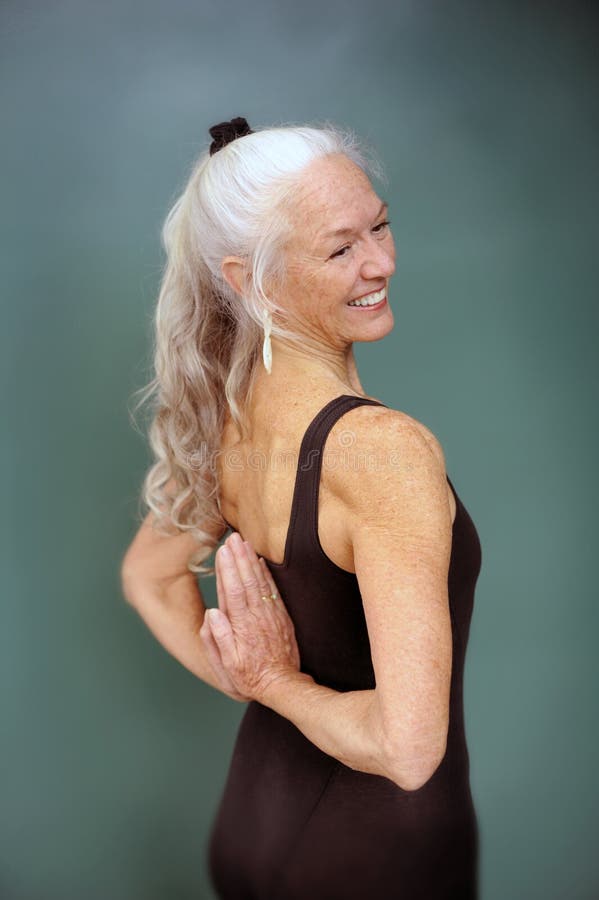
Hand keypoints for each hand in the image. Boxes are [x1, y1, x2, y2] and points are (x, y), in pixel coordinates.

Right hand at [199, 532, 300, 702]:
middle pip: (247, 580)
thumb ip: (218, 638)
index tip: (222, 551)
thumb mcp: (228, 664)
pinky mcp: (280, 616)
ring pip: (260, 582)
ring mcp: (270, 614)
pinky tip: (260, 562)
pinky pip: (272, 590)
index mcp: (241, 626)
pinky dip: (266, 574)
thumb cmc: (249, 676)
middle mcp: (256, 616)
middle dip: (239, 557)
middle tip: (233, 538)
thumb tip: (211, 613)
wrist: (281, 683)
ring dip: (252, 561)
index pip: (232, 591)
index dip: (227, 570)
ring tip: (245, 542)